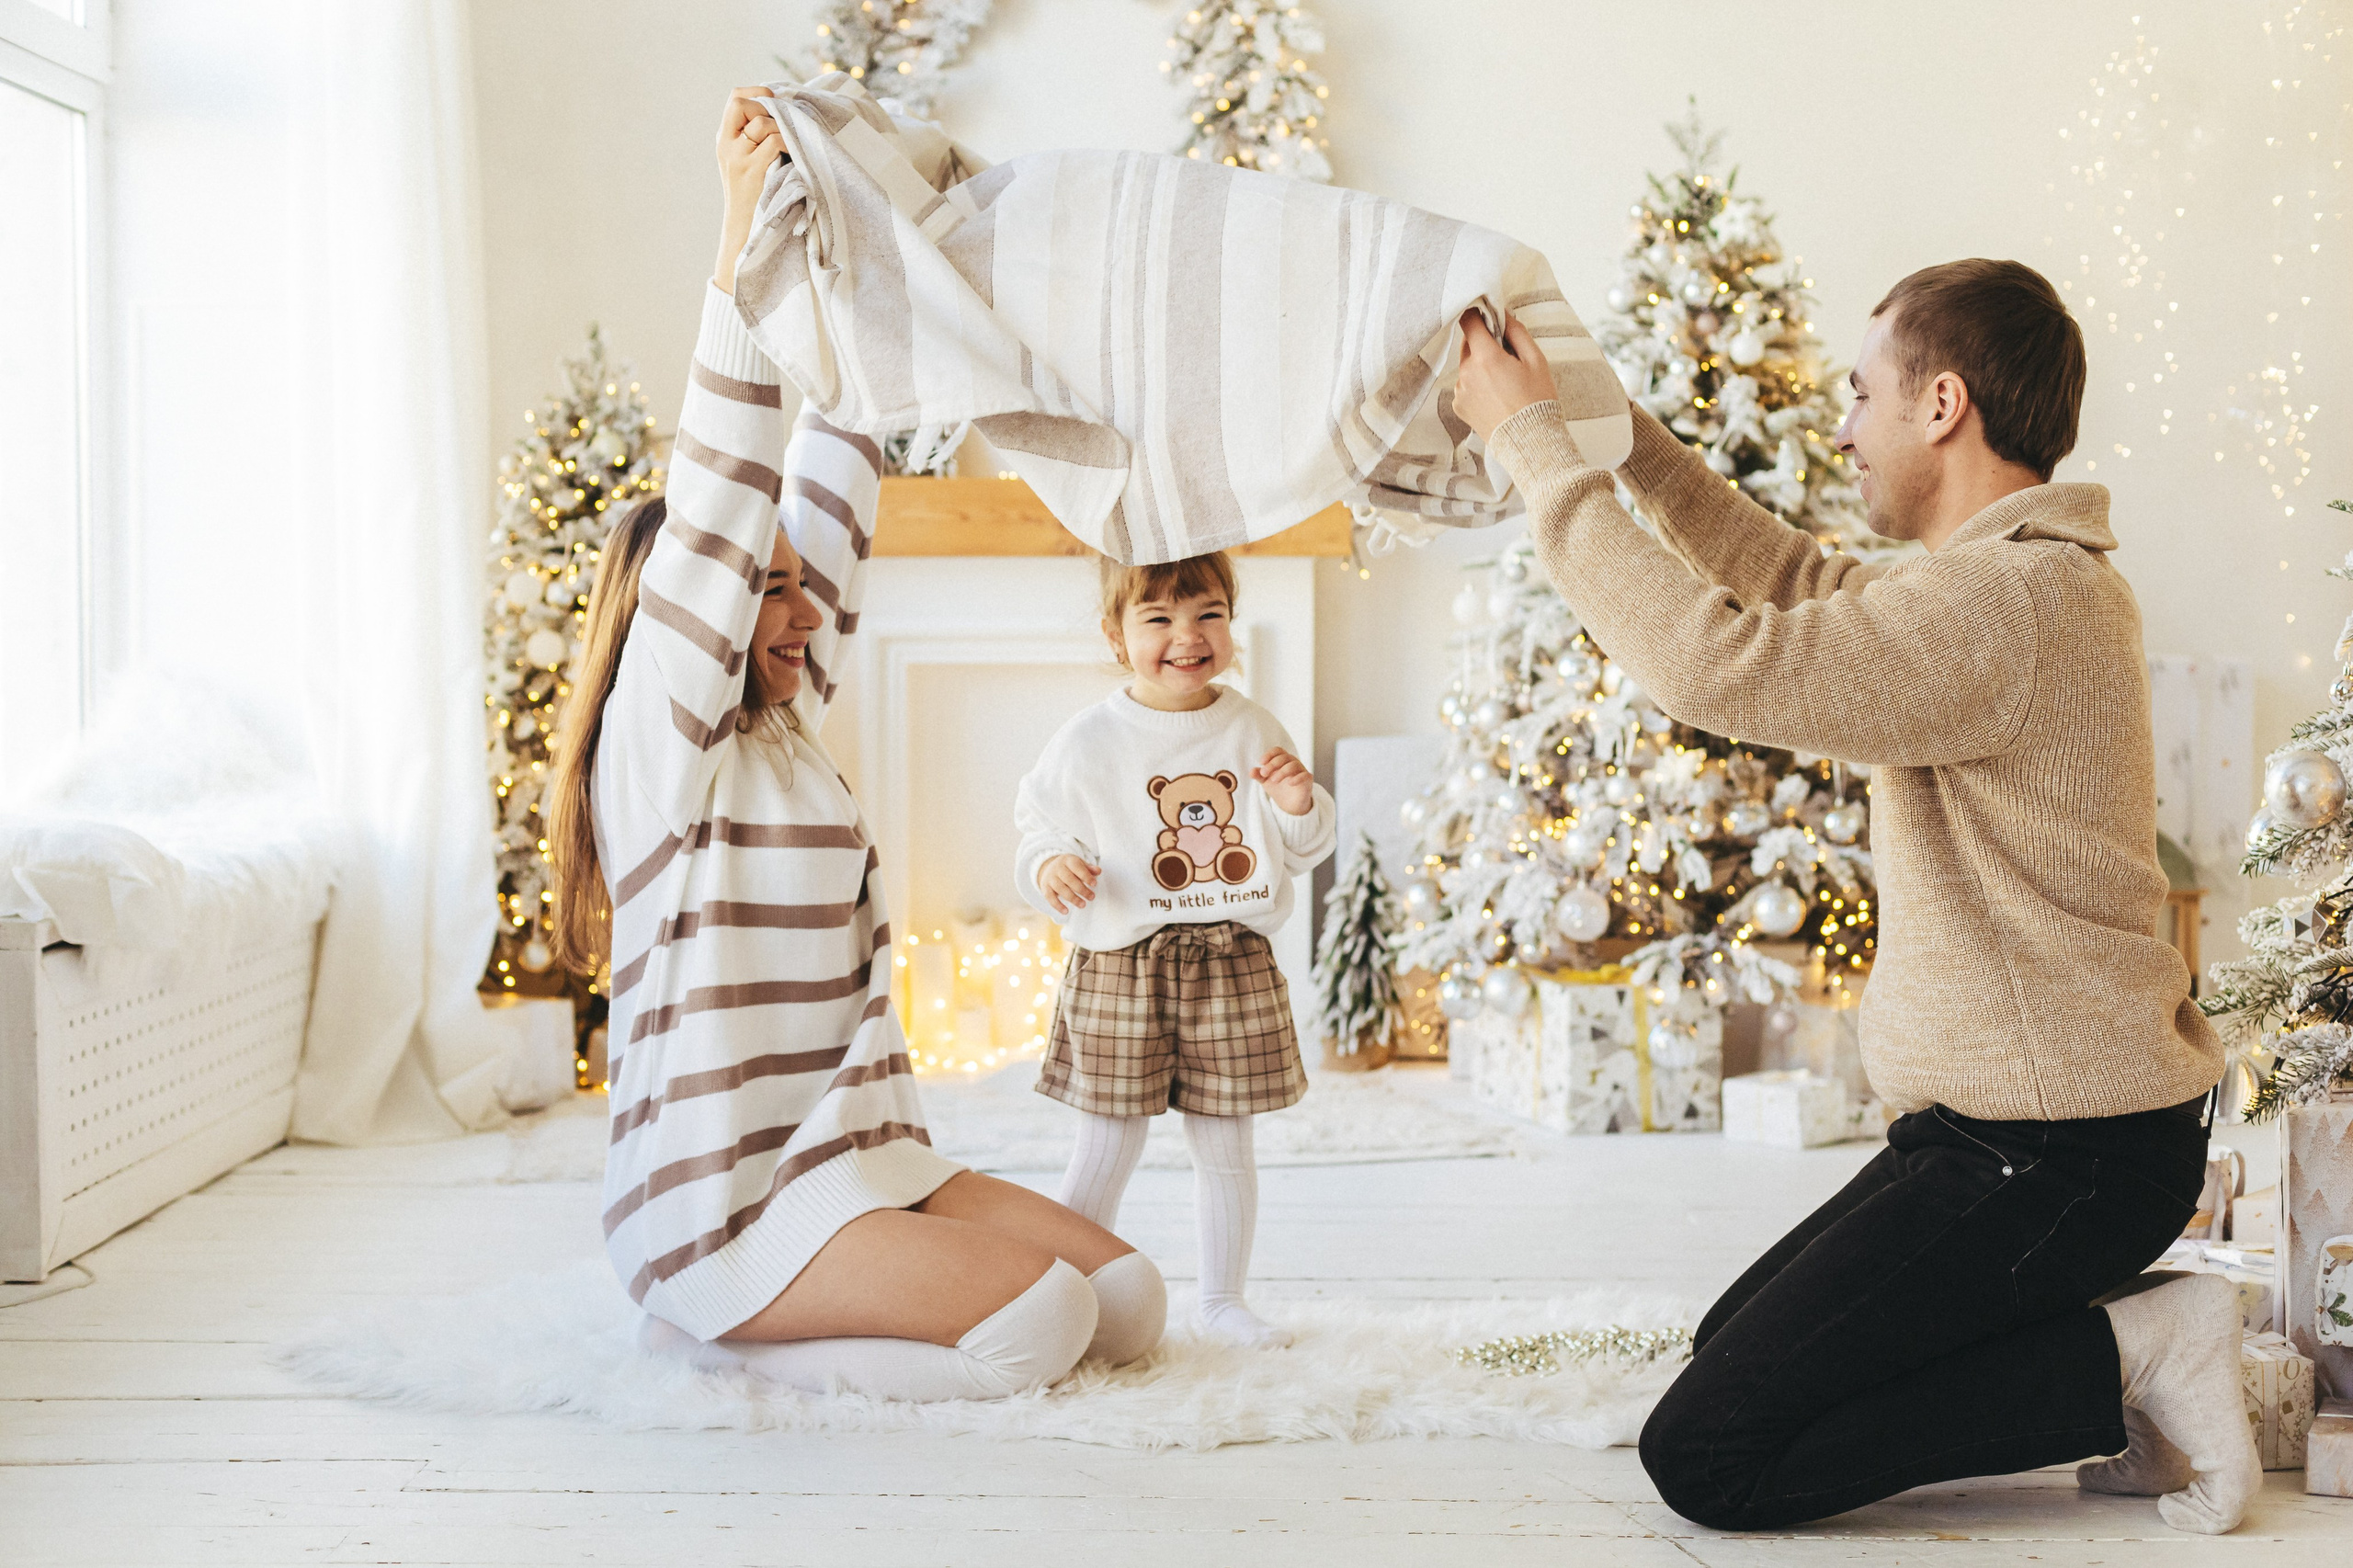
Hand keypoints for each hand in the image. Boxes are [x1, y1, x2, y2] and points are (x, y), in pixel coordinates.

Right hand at [714, 86, 785, 293]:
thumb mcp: (747, 163)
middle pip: (743, 104)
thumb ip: (756, 139)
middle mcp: (727, 145)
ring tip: (792, 145)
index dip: (756, 93)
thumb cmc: (755, 197)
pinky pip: (773, 141)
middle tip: (785, 125)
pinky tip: (795, 154)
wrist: (745, 232)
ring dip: (782, 128)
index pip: (734, 99)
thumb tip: (786, 114)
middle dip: (768, 108)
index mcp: (724, 140)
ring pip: (762, 122)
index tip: (773, 103)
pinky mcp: (752, 170)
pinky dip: (788, 142)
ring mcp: (737, 158)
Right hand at [1037, 854, 1099, 915]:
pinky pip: (1050, 897)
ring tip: (1083, 905)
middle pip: (1069, 879)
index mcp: (1068, 860)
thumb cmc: (1070, 867)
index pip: (1077, 867)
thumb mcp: (1079, 864)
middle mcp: (1057, 868)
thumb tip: (1098, 871)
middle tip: (1092, 897)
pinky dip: (1058, 905)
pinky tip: (1066, 912)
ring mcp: (1050, 878)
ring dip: (1073, 898)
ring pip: (1061, 889)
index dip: (1086, 876)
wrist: (1049, 867)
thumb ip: (1089, 869)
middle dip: (1082, 889)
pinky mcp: (1045, 887)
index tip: (1094, 884)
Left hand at [1253, 748, 1314, 815]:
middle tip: (1264, 773)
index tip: (1261, 762)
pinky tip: (1289, 783)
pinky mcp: (1307, 780)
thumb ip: (1259, 775)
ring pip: (1294, 765)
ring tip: (1273, 780)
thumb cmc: (1278, 788)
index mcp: (1283, 760)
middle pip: (1284, 757)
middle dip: (1272, 764)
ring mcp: (1301, 770)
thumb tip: (1251, 771)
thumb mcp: (1266, 782)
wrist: (1289, 804)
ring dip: (1282, 771)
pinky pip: (1305, 775)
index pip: (1278, 751)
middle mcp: (1293, 762)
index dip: (1270, 754)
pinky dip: (1297, 778)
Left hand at [1453, 309, 1556, 442]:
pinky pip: (1465, 385)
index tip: (1488, 317)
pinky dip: (1476, 384)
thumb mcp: (1535, 360)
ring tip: (1503, 382)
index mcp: (1486, 358)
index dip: (1479, 315)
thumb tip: (1503, 313)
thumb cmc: (1536, 400)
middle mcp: (1466, 373)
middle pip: (1468, 344)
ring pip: (1467, 365)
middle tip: (1506, 356)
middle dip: (1484, 343)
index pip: (1469, 321)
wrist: (1529, 441)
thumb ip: (1516, 332)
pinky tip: (1495, 396)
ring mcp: (1460, 391)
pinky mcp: (1458, 406)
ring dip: (1480, 365)